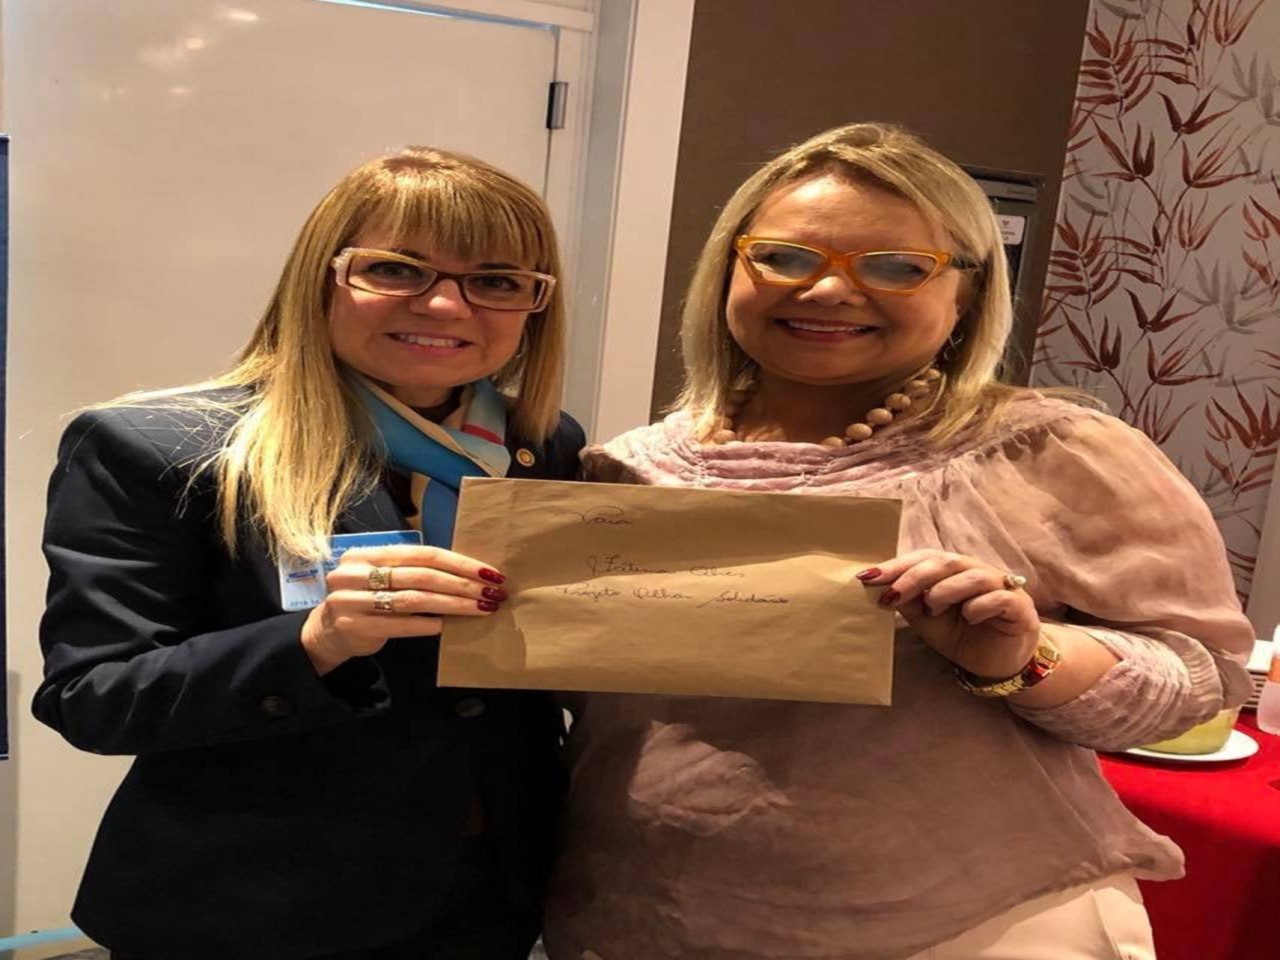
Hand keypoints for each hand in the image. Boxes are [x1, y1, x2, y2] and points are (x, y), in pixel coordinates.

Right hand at [300, 544, 506, 674]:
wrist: (329, 631)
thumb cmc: (368, 600)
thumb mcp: (383, 577)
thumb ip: (414, 571)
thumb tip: (470, 573)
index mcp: (367, 553)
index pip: (423, 553)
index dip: (459, 562)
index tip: (489, 573)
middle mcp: (356, 572)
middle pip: (421, 575)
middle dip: (463, 584)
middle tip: (492, 593)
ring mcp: (351, 599)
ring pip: (415, 599)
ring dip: (454, 604)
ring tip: (481, 608)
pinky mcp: (354, 625)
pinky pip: (401, 623)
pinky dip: (428, 624)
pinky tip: (449, 626)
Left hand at [857, 549, 1039, 679]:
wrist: (998, 665)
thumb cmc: (962, 635)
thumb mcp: (926, 620)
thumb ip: (907, 602)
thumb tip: (877, 587)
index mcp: (953, 572)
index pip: (924, 558)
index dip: (896, 565)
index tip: (867, 577)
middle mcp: (977, 572)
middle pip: (946, 562)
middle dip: (914, 576)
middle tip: (892, 595)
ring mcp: (1002, 587)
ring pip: (973, 575)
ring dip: (945, 590)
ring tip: (933, 609)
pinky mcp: (1020, 607)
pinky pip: (999, 597)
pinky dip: (979, 606)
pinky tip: (969, 619)